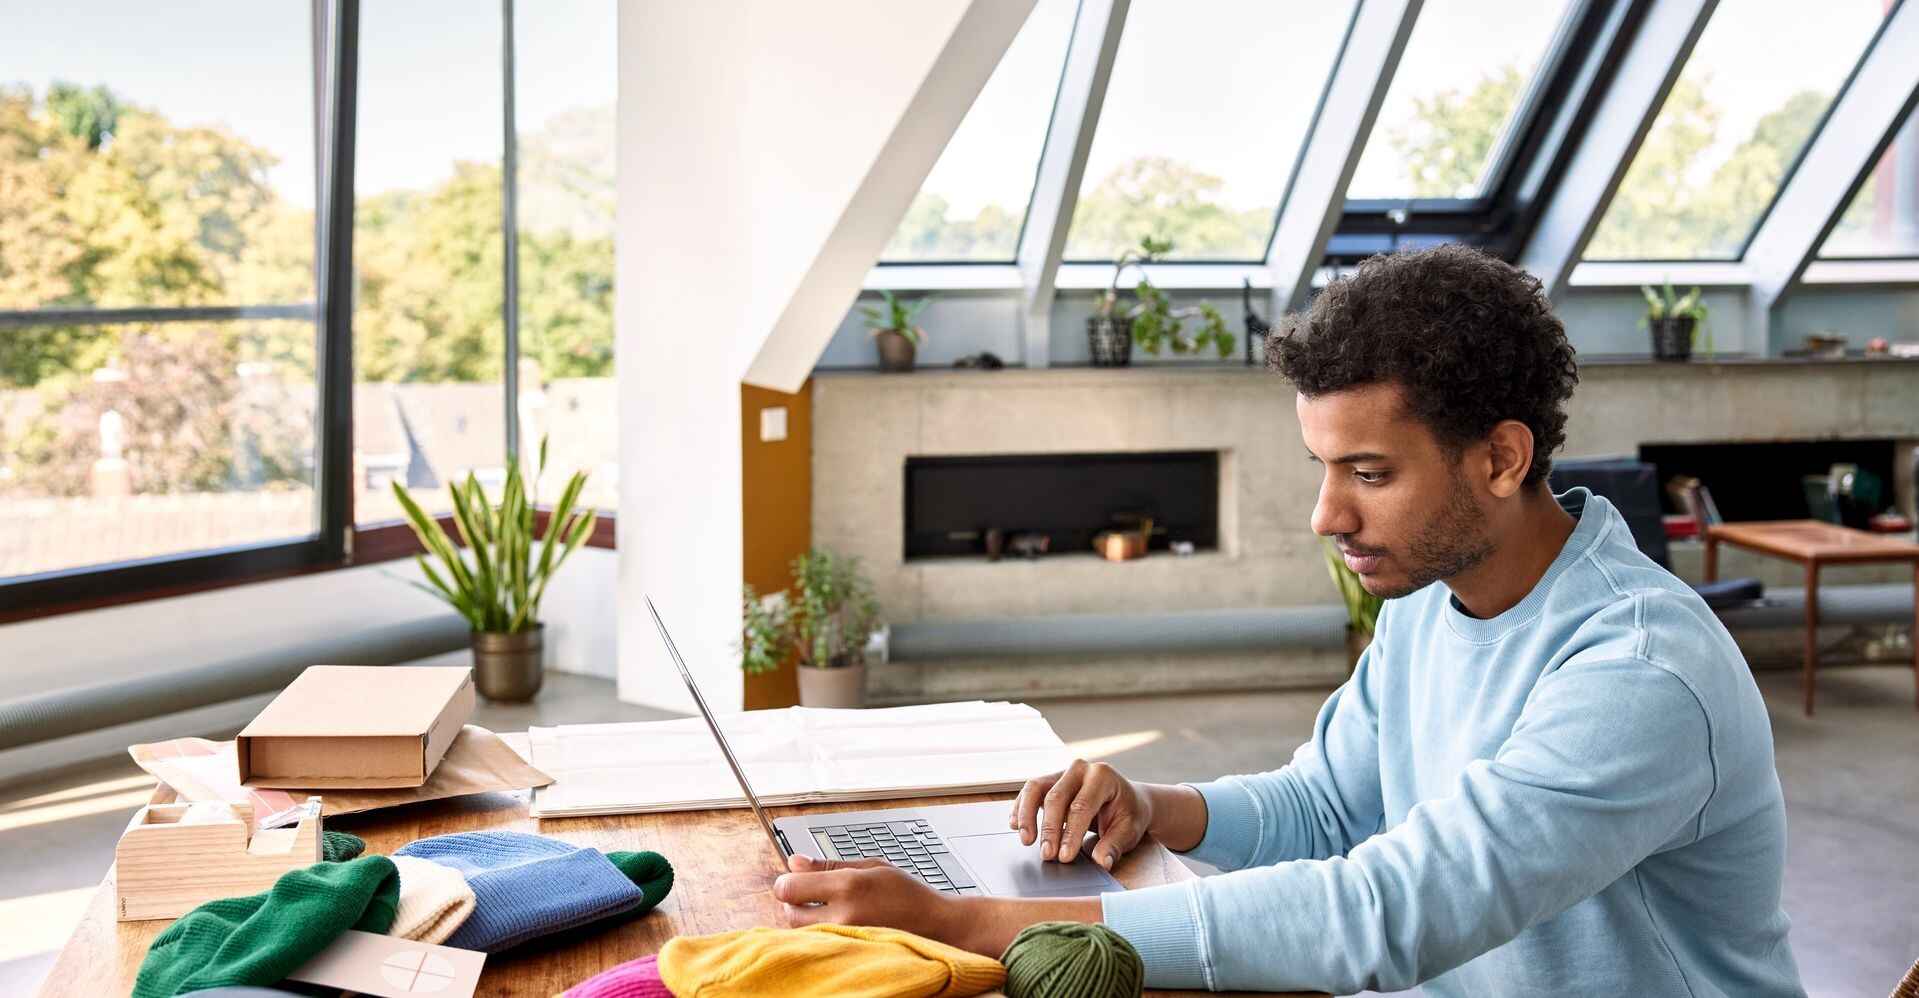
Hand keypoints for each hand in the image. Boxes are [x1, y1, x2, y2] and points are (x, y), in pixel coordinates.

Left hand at [773, 855, 970, 945]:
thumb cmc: (908, 893)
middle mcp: (844, 914)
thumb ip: (828, 865)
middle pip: (790, 914)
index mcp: (849, 885)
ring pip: (803, 933)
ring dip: (806, 921)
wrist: (938, 926)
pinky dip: (819, 936)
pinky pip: (820, 945)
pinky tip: (834, 927)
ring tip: (827, 911)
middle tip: (809, 896)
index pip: (790, 888)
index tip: (790, 881)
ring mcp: (847, 939)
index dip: (785, 883)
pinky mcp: (850, 955)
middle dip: (794, 904)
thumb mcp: (871, 866)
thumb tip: (793, 862)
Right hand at [1011, 759, 1151, 868]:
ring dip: (1027, 815)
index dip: (1071, 833)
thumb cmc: (1128, 813)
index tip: (1064, 857)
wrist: (1127, 799)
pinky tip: (1016, 825)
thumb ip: (1114, 845)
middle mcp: (1080, 769)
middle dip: (1050, 829)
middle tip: (1047, 855)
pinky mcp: (1050, 781)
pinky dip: (1021, 808)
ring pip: (1035, 788)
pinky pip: (1029, 791)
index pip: (1081, 806)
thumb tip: (1102, 861)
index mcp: (1103, 776)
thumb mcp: (1129, 830)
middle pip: (1056, 797)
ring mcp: (1062, 772)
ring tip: (1026, 840)